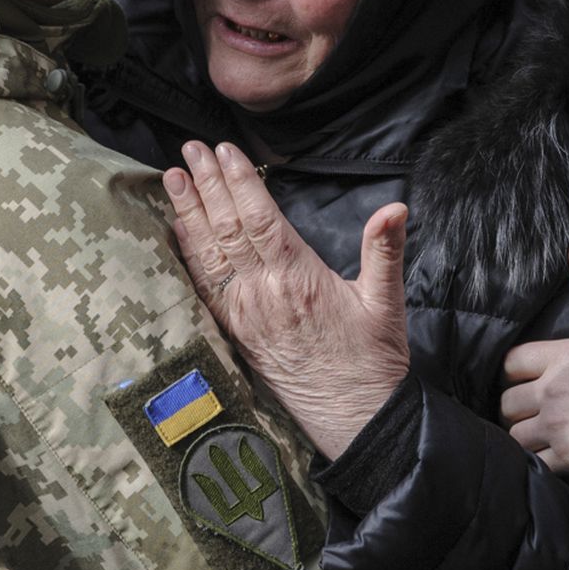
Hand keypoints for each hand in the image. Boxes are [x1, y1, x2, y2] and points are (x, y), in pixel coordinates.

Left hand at [165, 141, 409, 458]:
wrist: (356, 422)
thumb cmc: (374, 362)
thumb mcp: (388, 303)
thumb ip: (385, 251)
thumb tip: (395, 208)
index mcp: (299, 279)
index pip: (260, 218)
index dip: (240, 181)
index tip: (224, 150)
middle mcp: (264, 294)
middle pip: (228, 228)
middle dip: (207, 184)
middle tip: (190, 148)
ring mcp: (245, 315)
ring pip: (209, 254)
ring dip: (189, 212)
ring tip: (172, 176)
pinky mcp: (236, 334)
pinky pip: (205, 287)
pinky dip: (189, 255)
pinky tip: (177, 230)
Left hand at [501, 239, 568, 472]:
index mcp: (561, 357)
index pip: (511, 362)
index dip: (514, 369)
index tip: (526, 375)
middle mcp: (552, 392)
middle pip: (507, 401)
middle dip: (514, 404)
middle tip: (530, 407)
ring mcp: (558, 428)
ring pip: (516, 435)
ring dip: (522, 434)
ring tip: (538, 433)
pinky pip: (536, 464)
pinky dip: (537, 463)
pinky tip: (550, 458)